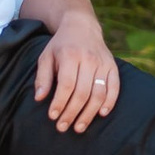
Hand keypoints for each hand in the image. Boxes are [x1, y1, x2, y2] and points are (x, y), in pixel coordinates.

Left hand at [34, 12, 119, 132]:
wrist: (82, 27)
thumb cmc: (61, 45)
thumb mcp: (46, 56)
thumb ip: (43, 77)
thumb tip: (40, 99)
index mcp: (70, 56)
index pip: (66, 85)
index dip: (60, 102)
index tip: (53, 116)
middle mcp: (89, 60)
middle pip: (82, 92)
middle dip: (72, 113)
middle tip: (63, 127)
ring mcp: (103, 64)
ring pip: (98, 94)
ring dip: (89, 114)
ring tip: (79, 127)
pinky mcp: (113, 67)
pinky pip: (114, 88)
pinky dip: (110, 102)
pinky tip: (101, 114)